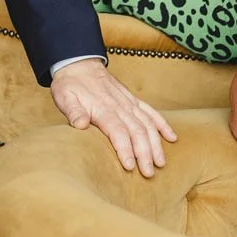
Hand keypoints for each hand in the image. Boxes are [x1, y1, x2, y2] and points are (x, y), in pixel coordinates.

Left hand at [50, 59, 176, 176]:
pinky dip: (162, 124)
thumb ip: (73, 112)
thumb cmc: (70, 85)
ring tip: (161, 163)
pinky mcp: (133, 100)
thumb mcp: (65, 97)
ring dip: (155, 143)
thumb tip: (80, 124)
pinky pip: (151, 112)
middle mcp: (119, 106)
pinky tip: (172, 137)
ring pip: (147, 124)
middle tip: (149, 173)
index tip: (129, 166)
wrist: (78, 63)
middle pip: (136, 131)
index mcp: (102, 108)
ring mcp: (129, 102)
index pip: (117, 131)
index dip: (124, 149)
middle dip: (144, 153)